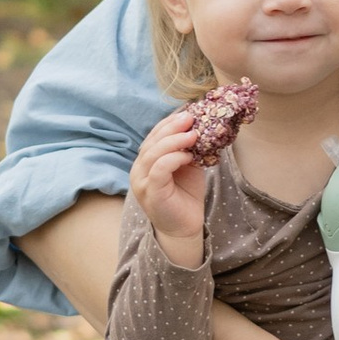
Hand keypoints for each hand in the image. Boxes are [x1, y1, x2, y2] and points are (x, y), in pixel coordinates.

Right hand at [128, 111, 210, 269]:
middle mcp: (139, 169)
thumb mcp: (188, 165)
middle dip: (172, 127)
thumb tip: (199, 125)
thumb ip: (187, 148)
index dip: (169, 123)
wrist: (185, 226)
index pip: (153, 136)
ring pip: (153, 153)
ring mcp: (142, 181)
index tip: (188, 113)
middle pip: (152, 141)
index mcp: (145, 161)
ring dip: (174, 141)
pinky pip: (159, 168)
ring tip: (193, 135)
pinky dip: (174, 158)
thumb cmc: (186, 195)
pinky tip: (189, 156)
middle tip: (191, 119)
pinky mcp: (150, 191)